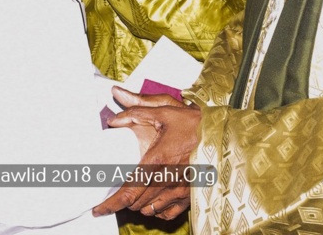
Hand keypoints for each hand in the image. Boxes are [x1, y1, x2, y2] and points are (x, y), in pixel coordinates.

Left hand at [93, 88, 200, 220]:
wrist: (223, 133)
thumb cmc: (194, 122)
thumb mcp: (165, 110)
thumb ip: (136, 112)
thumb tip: (113, 118)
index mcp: (158, 159)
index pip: (129, 191)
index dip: (110, 204)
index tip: (98, 209)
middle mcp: (169, 179)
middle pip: (136, 203)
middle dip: (122, 201)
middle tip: (114, 193)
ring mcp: (181, 190)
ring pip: (150, 210)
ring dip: (139, 204)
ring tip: (134, 192)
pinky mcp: (190, 195)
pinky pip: (168, 213)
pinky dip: (157, 209)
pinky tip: (153, 198)